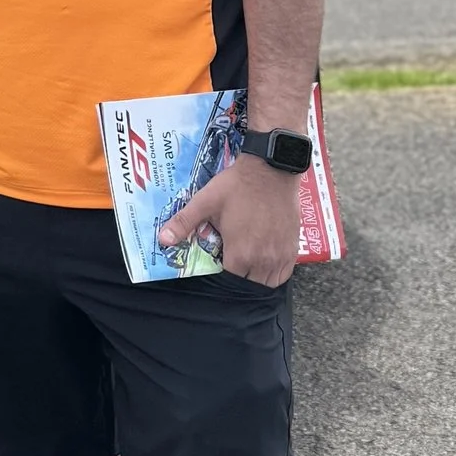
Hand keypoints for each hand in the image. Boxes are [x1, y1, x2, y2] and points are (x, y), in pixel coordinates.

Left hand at [157, 152, 299, 286]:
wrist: (271, 169)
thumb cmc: (237, 185)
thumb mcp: (205, 201)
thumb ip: (184, 222)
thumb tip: (163, 240)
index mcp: (240, 254)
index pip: (228, 283)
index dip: (219, 278)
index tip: (214, 264)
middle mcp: (263, 261)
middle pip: (247, 286)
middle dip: (236, 280)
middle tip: (228, 263)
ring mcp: (280, 256)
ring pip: (267, 284)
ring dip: (254, 280)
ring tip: (244, 265)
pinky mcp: (292, 249)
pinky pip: (283, 274)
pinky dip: (272, 274)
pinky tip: (262, 262)